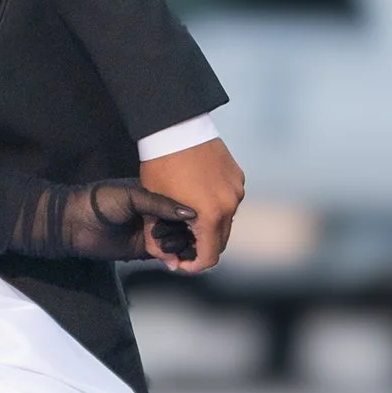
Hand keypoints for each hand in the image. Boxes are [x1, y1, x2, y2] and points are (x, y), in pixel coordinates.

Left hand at [66, 177, 201, 263]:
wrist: (75, 223)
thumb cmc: (98, 201)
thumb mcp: (133, 196)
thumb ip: (161, 204)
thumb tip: (189, 212)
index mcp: (155, 194)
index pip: (183, 204)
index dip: (192, 212)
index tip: (198, 219)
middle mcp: (156, 214)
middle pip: (185, 225)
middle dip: (187, 232)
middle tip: (184, 235)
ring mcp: (152, 232)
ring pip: (179, 241)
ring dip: (179, 246)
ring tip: (170, 247)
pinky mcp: (146, 250)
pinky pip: (167, 255)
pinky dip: (172, 258)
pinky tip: (172, 258)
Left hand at [134, 136, 244, 271]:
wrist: (175, 126)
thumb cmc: (160, 164)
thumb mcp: (154, 203)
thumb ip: (158, 235)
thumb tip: (166, 261)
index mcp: (211, 215)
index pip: (210, 257)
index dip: (195, 266)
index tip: (182, 264)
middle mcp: (230, 204)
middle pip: (221, 241)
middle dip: (202, 247)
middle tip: (182, 242)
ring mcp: (237, 189)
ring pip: (227, 220)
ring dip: (210, 225)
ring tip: (188, 218)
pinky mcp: (237, 175)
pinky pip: (229, 200)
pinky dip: (216, 205)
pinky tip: (197, 197)